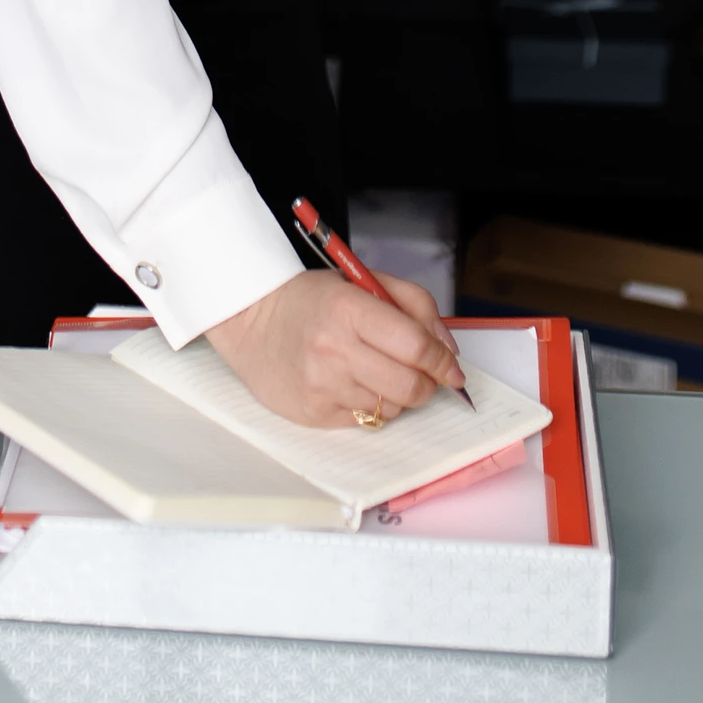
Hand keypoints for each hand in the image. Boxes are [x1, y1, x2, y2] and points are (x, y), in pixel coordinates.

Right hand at [205, 268, 465, 428]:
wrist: (251, 319)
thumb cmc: (312, 299)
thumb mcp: (362, 281)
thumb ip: (413, 304)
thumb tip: (448, 350)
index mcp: (349, 309)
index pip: (416, 346)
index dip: (444, 361)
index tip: (452, 368)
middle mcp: (335, 349)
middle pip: (410, 386)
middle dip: (427, 384)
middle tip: (422, 374)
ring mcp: (322, 385)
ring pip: (391, 408)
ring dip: (397, 395)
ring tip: (378, 371)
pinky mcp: (313, 414)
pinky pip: (365, 420)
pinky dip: (370, 405)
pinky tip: (352, 383)